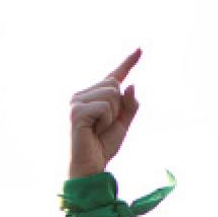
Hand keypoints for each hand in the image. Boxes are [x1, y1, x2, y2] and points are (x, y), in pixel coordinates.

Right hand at [69, 50, 141, 177]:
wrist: (90, 167)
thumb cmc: (103, 147)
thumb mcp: (123, 124)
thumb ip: (129, 105)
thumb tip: (131, 84)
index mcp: (94, 96)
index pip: (114, 76)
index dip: (128, 62)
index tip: (140, 49)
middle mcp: (82, 95)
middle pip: (115, 84)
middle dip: (117, 107)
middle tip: (103, 126)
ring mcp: (77, 101)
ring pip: (111, 94)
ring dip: (111, 115)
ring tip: (98, 129)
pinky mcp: (76, 111)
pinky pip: (104, 107)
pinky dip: (105, 121)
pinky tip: (93, 131)